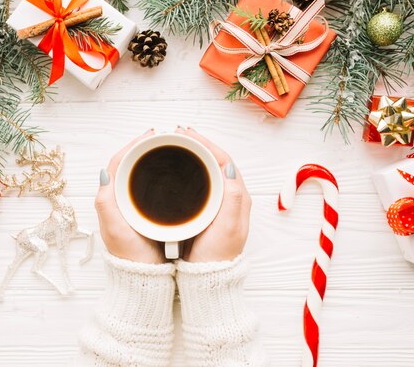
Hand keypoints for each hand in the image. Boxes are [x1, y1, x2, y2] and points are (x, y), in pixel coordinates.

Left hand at [95, 129, 166, 263]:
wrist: (144, 278)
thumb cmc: (130, 256)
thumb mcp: (115, 229)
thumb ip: (107, 202)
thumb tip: (104, 172)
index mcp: (111, 199)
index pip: (118, 162)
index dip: (133, 145)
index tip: (150, 136)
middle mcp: (120, 200)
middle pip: (129, 164)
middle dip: (143, 148)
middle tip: (161, 138)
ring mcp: (133, 206)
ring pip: (140, 174)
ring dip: (151, 159)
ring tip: (167, 149)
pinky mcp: (145, 213)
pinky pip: (149, 186)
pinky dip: (158, 174)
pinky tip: (171, 173)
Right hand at [176, 127, 251, 262]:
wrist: (208, 278)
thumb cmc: (217, 255)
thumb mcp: (228, 227)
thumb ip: (231, 198)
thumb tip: (229, 168)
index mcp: (237, 196)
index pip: (223, 159)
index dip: (206, 143)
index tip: (187, 134)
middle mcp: (230, 196)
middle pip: (215, 160)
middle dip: (198, 144)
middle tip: (179, 134)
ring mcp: (219, 202)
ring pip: (207, 169)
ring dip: (193, 154)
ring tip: (176, 144)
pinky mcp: (207, 209)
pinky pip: (200, 181)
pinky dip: (188, 169)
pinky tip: (176, 168)